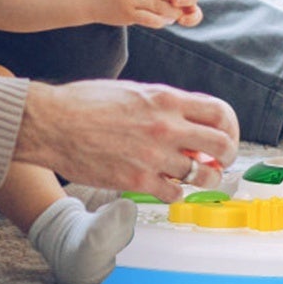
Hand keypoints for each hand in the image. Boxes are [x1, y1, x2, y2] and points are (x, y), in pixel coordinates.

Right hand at [13, 79, 239, 202]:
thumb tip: (188, 121)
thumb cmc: (87, 102)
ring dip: (204, 178)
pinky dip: (175, 191)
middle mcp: (165, 126)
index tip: (225, 137)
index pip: (220, 112)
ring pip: (203, 175)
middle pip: (222, 145)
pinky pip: (174, 192)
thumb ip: (164, 105)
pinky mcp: (137, 179)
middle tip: (218, 161)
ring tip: (195, 176)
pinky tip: (165, 184)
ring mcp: (153, 155)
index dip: (230, 127)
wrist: (52, 122)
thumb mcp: (133, 91)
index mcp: (165, 99)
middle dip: (226, 156)